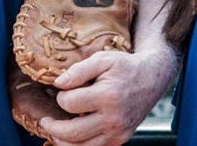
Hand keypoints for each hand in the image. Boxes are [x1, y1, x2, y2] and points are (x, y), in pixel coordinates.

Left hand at [38, 49, 163, 145]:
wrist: (151, 78)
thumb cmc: (124, 67)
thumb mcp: (103, 59)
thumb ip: (79, 70)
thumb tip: (58, 83)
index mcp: (108, 96)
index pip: (71, 104)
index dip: (61, 97)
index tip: (62, 91)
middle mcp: (114, 119)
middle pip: (72, 132)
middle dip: (53, 127)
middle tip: (44, 120)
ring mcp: (118, 132)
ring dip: (62, 142)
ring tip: (53, 132)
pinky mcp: (120, 140)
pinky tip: (69, 138)